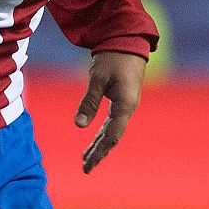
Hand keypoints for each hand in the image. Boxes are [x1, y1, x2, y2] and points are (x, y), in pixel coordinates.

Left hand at [76, 51, 145, 172]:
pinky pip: (112, 121)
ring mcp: (126, 104)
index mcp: (125, 105)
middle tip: (85, 168)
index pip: (112, 135)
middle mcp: (128, 107)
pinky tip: (95, 139)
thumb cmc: (113, 57)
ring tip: (86, 158)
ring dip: (99, 144)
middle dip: (98, 152)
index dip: (100, 151)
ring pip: (112, 130)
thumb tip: (79, 126)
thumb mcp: (98, 78)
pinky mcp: (122, 99)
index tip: (88, 164)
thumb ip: (89, 102)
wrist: (128, 40)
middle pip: (112, 137)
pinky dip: (102, 132)